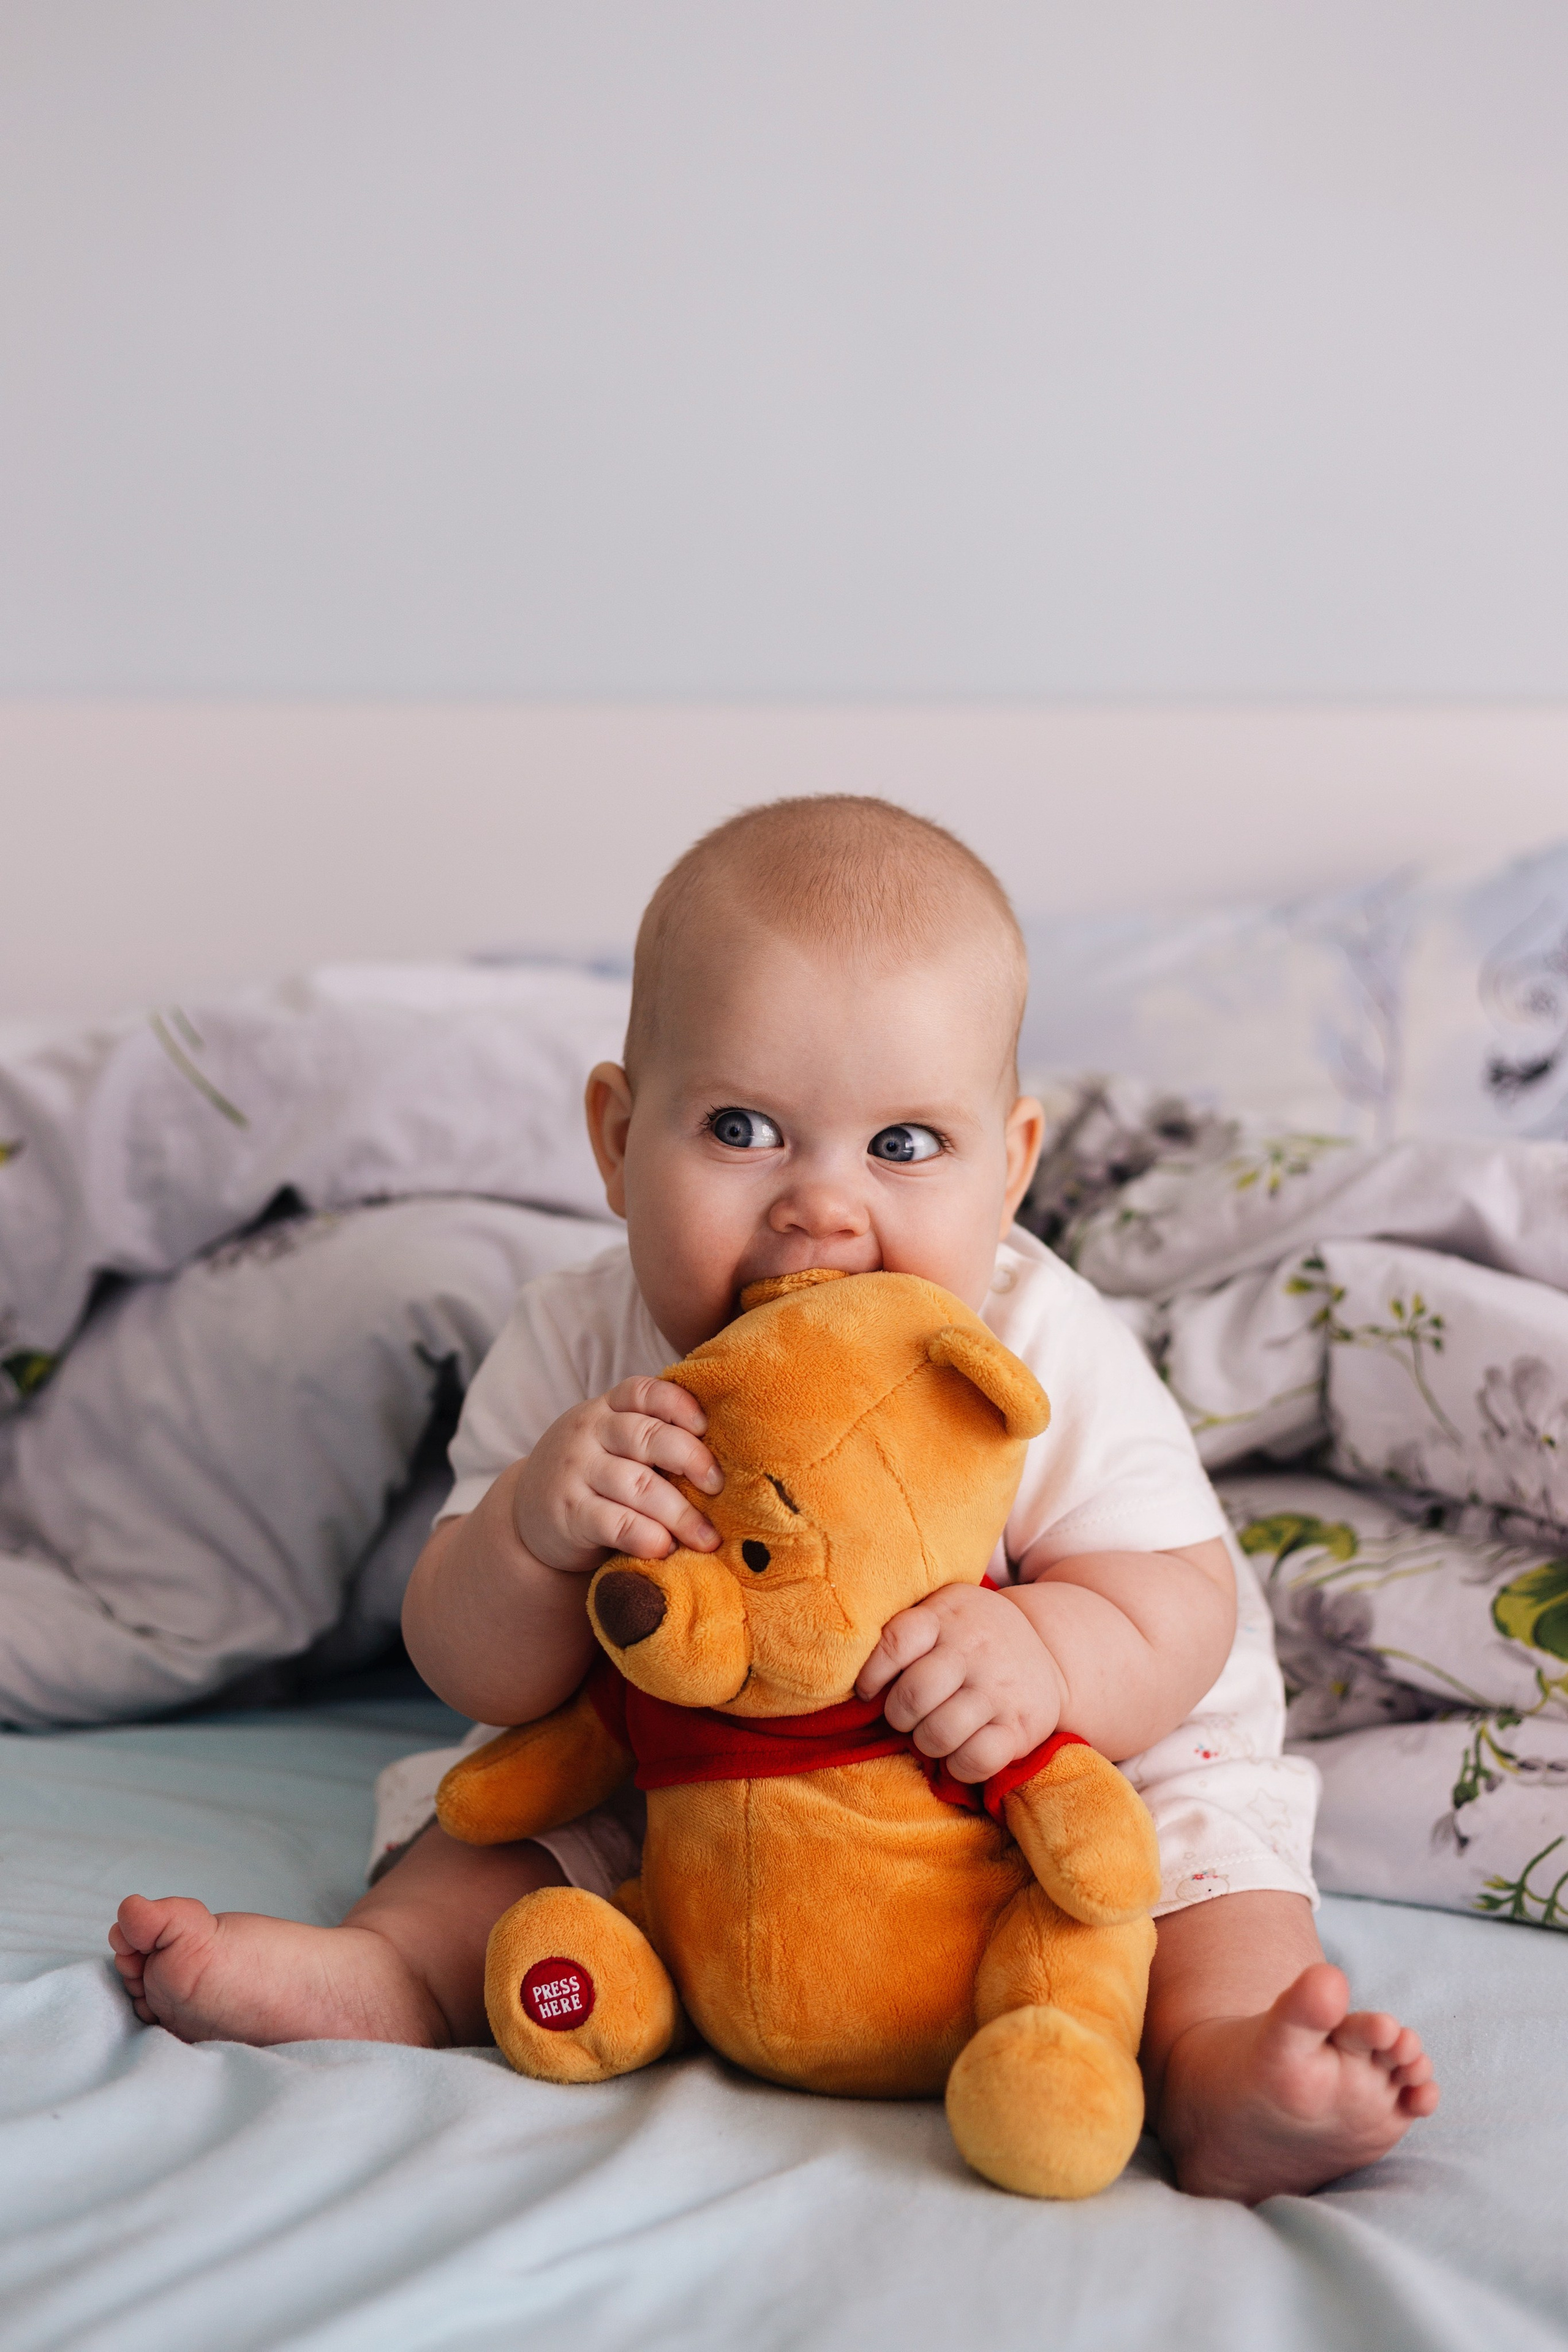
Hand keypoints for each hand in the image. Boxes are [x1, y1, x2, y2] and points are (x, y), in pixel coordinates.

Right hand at [511, 1378, 723, 1572]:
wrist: (527, 1513)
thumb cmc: (593, 1475)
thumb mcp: (612, 1442)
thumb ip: (652, 1438)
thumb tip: (725, 1461)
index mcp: (607, 1408)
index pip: (644, 1391)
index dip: (679, 1405)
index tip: (706, 1428)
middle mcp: (589, 1432)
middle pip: (647, 1436)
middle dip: (691, 1460)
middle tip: (719, 1487)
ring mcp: (576, 1471)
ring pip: (637, 1484)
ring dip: (680, 1513)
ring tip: (707, 1537)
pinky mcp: (569, 1513)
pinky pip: (614, 1522)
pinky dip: (646, 1535)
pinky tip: (665, 1547)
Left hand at [855, 1583, 1064, 1782]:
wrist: (1052, 1651)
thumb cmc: (974, 1635)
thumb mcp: (943, 1610)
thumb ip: (904, 1627)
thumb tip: (848, 1663)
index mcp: (947, 1616)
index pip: (896, 1640)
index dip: (872, 1673)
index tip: (867, 1689)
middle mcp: (975, 1649)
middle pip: (914, 1695)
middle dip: (899, 1715)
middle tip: (907, 1715)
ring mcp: (999, 1689)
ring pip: (940, 1733)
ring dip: (925, 1743)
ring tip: (932, 1732)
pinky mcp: (1021, 1726)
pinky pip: (976, 1759)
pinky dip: (958, 1766)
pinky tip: (958, 1752)